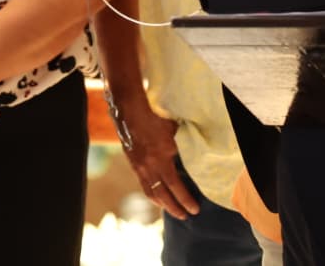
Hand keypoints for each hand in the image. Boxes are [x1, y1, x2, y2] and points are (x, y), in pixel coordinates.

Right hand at [117, 104, 200, 219]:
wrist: (129, 108)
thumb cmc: (154, 114)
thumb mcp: (173, 129)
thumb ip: (180, 144)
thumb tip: (191, 151)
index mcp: (162, 157)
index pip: (175, 186)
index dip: (185, 200)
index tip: (195, 209)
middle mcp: (149, 165)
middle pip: (163, 195)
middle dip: (175, 208)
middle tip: (186, 216)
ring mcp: (139, 166)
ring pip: (151, 192)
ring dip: (163, 205)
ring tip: (172, 210)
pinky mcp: (133, 163)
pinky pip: (143, 184)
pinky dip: (152, 194)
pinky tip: (158, 197)